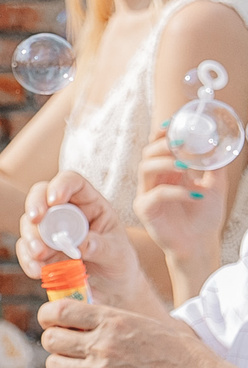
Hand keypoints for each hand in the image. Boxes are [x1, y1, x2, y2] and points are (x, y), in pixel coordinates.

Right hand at [17, 171, 154, 311]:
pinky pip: (25, 250)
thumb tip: (77, 243)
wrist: (112, 290)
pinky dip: (28, 260)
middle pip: (41, 196)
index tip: (53, 200)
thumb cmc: (119, 264)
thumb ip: (99, 246)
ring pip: (29, 224)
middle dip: (34, 207)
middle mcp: (66, 213)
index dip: (60, 185)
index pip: (73, 183)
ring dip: (31, 238)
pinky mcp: (40, 250)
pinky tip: (37, 271)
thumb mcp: (117, 255)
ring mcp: (50, 231)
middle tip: (35, 221)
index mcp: (90, 204)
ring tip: (40, 255)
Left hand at [37, 294, 235, 367]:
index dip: (48, 313)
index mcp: (113, 321)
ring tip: (76, 360)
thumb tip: (77, 316)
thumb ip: (109, 319)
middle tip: (65, 339)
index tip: (51, 317)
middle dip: (53, 338)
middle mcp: (102, 346)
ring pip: (54, 365)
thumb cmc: (177, 352)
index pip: (59, 311)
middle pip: (51, 340)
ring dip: (61, 361)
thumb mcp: (143, 323)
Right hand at [135, 132, 227, 280]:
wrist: (201, 244)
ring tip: (185, 165)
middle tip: (180, 143)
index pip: (158, 147)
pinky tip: (194, 195)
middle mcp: (154, 181)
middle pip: (148, 153)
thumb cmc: (204, 218)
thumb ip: (214, 167)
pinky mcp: (145, 210)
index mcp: (168, 172)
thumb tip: (222, 146)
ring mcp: (147, 194)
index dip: (163, 134)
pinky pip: (155, 195)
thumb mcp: (214, 187)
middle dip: (163, 145)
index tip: (174, 124)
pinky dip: (175, 192)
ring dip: (165, 163)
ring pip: (145, 169)